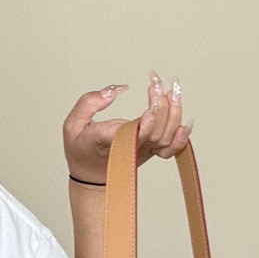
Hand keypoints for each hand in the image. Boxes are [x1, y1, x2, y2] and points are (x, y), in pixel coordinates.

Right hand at [64, 70, 192, 185]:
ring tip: (171, 91)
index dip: (144, 126)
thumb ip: (89, 103)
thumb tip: (116, 90)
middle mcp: (128, 148)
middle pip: (154, 132)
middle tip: (156, 83)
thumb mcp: (72, 124)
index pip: (128, 136)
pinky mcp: (150, 151)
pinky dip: (182, 137)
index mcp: (106, 141)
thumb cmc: (81, 148)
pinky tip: (186, 122)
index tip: (150, 110)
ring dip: (173, 113)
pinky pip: (171, 148)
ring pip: (165, 137)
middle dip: (161, 106)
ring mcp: (142, 151)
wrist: (89, 175)